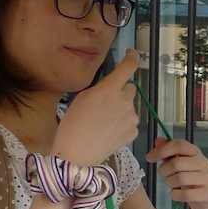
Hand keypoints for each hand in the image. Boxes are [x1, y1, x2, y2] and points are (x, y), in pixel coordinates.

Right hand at [52, 49, 139, 165]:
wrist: (77, 153)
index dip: (132, 58)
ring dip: (121, 109)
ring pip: (130, 107)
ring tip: (104, 123)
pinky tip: (109, 132)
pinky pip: (130, 122)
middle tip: (105, 104)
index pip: (128, 68)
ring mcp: (132, 117)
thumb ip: (100, 89)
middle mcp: (125, 101)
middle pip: (130, 89)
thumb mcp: (81, 99)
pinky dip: (122, 124)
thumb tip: (110, 88)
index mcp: (109, 89)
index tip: (132, 54)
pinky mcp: (134, 132)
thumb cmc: (73, 124)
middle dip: (121, 92)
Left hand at [147, 137, 207, 208]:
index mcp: (197, 153)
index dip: (162, 150)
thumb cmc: (190, 180)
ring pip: (180, 179)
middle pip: (176, 163)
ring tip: (171, 184)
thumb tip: (158, 140)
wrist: (206, 200)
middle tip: (163, 175)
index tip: (149, 158)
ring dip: (169, 183)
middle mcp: (204, 164)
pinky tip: (176, 195)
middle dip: (164, 170)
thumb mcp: (179, 165)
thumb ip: (169, 153)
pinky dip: (175, 195)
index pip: (179, 145)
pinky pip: (185, 194)